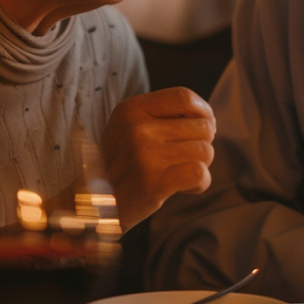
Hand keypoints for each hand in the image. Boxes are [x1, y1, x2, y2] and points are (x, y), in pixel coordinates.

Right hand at [101, 88, 215, 230]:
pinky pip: (199, 173)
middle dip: (201, 144)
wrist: (94, 207)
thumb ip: (163, 116)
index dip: (203, 112)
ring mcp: (144, 154)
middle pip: (202, 126)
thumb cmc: (122, 166)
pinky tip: (186, 188)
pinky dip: (200, 184)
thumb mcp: (129, 129)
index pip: (184, 97)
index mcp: (131, 109)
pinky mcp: (153, 182)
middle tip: (180, 160)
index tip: (201, 127)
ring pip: (205, 151)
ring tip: (178, 174)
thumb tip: (208, 118)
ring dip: (201, 166)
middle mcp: (137, 128)